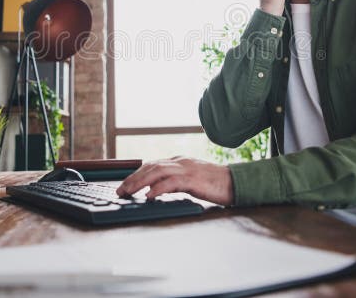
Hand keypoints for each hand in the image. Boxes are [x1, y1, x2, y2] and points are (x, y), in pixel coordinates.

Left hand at [116, 157, 233, 205]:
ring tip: (128, 192)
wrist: (235, 182)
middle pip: (150, 167)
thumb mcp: (191, 179)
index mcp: (179, 161)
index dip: (136, 174)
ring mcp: (187, 169)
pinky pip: (171, 183)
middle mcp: (180, 162)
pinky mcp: (193, 179)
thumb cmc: (215, 184)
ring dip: (139, 182)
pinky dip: (158, 188)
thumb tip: (154, 189)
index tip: (125, 184)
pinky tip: (149, 196)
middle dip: (133, 178)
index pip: (152, 164)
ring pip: (157, 172)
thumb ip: (173, 181)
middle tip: (120, 190)